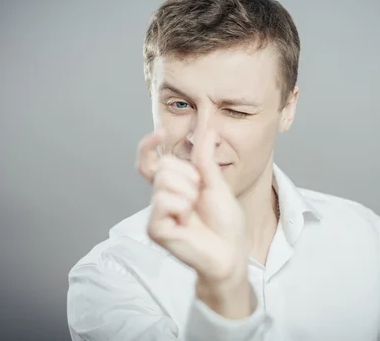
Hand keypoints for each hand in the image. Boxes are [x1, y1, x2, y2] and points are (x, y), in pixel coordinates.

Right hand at [135, 128, 250, 282]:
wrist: (231, 251)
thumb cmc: (224, 221)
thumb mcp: (217, 183)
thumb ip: (205, 158)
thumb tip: (208, 129)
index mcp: (174, 185)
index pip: (150, 160)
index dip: (148, 145)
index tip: (160, 132)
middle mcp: (161, 197)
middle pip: (163, 166)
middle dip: (189, 176)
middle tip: (199, 197)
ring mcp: (156, 214)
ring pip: (164, 181)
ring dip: (188, 194)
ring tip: (194, 212)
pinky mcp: (155, 228)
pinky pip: (163, 202)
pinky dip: (181, 208)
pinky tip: (187, 223)